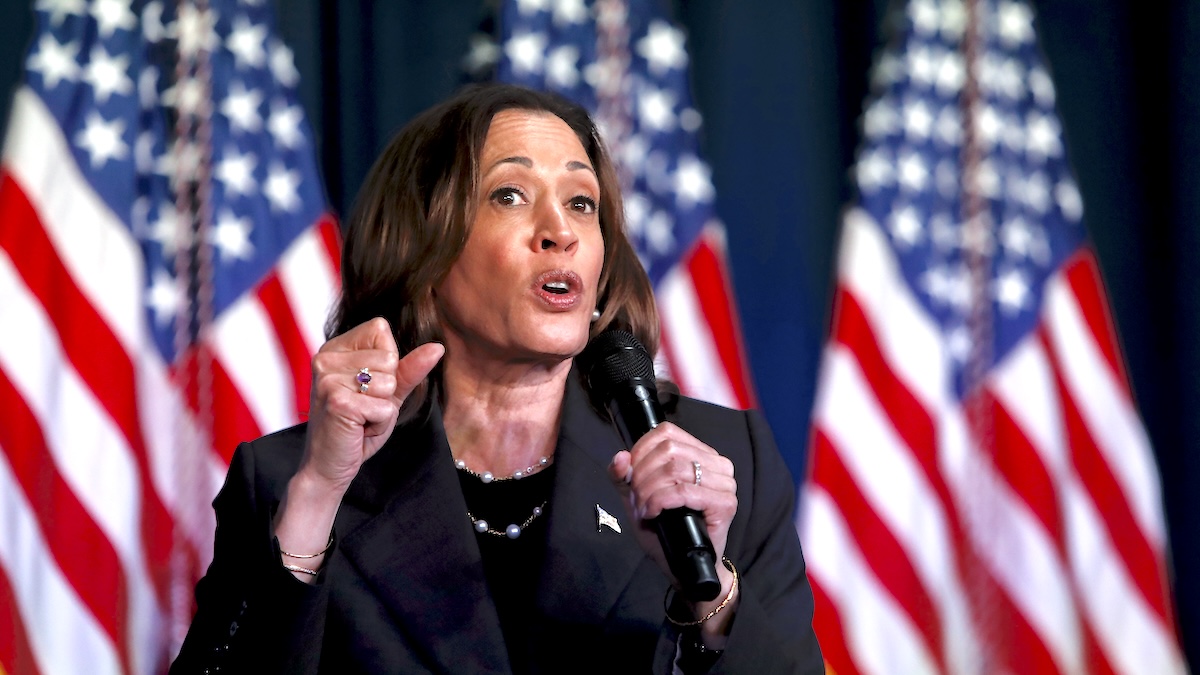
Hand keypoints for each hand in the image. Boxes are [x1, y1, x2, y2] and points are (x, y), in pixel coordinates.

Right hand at [302, 317, 444, 491]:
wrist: (329, 466)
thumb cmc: (357, 427)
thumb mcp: (388, 393)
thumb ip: (410, 369)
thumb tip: (437, 347)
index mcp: (334, 348)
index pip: (380, 329)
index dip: (388, 362)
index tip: (367, 386)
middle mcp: (325, 358)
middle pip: (389, 357)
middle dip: (387, 390)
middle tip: (363, 408)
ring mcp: (328, 379)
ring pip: (389, 383)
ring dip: (383, 409)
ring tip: (360, 418)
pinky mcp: (337, 402)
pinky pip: (385, 408)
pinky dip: (379, 424)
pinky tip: (358, 430)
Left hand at [608, 423, 738, 628]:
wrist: (684, 566)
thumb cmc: (665, 529)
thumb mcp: (637, 497)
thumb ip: (624, 476)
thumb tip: (619, 457)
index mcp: (700, 453)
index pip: (666, 432)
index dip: (641, 450)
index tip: (630, 475)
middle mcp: (717, 463)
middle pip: (669, 450)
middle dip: (642, 475)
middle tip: (637, 499)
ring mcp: (725, 483)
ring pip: (675, 469)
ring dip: (649, 491)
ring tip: (644, 509)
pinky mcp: (726, 503)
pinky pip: (684, 492)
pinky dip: (660, 501)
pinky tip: (653, 513)